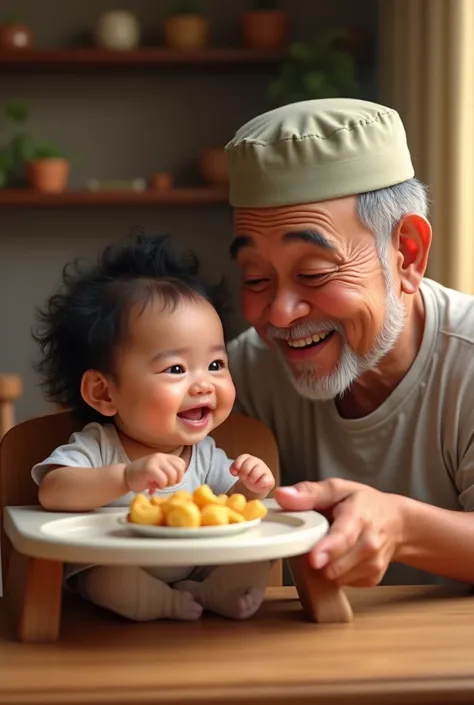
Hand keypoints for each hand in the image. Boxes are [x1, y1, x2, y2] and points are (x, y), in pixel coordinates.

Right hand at [124, 453, 185, 493]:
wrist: (124, 477)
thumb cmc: (142, 476)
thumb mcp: (158, 469)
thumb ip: (168, 470)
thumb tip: (180, 477)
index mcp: (164, 456)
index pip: (181, 463)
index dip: (179, 474)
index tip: (170, 480)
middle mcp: (160, 456)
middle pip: (179, 470)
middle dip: (175, 480)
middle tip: (165, 484)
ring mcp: (155, 462)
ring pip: (172, 475)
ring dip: (167, 484)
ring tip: (158, 484)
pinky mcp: (149, 469)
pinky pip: (163, 480)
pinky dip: (161, 486)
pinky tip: (153, 486)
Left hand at [230, 454, 274, 494]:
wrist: (257, 485)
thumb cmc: (247, 476)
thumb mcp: (239, 471)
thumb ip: (234, 469)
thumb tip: (234, 472)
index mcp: (248, 458)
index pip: (242, 458)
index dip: (237, 466)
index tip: (235, 474)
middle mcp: (257, 461)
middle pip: (247, 466)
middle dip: (243, 474)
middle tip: (244, 478)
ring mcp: (265, 469)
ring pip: (256, 472)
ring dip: (251, 479)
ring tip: (251, 481)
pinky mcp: (270, 479)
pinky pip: (264, 480)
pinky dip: (259, 483)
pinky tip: (258, 484)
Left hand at [275, 479, 405, 586]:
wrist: (398, 523)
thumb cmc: (364, 503)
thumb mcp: (338, 489)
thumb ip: (309, 493)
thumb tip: (282, 496)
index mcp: (359, 517)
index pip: (344, 537)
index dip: (328, 549)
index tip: (313, 560)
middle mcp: (369, 544)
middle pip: (337, 564)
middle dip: (317, 558)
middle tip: (312, 541)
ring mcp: (373, 565)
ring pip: (336, 577)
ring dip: (324, 566)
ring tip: (329, 545)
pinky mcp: (372, 579)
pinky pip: (342, 582)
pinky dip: (335, 572)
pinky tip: (340, 556)